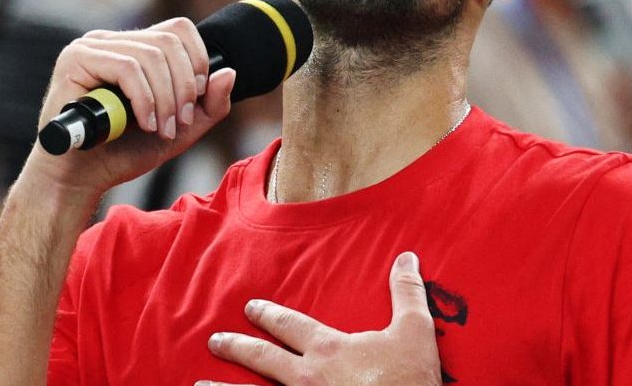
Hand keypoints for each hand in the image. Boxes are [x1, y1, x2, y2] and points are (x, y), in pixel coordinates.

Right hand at [24, 17, 234, 199]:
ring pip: (150, 55)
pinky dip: (144, 99)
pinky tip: (144, 124)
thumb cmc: (124, 152)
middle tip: (178, 123)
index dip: (198, 60)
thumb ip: (209, 105)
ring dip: (165, 99)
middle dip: (184, 86)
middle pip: (168, 41)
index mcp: (134, 48)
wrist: (80, 178)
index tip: (197, 99)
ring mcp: (91, 46)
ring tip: (161, 130)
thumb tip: (228, 72)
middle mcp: (112, 40)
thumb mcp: (180, 130)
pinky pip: (126, 68)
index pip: (178, 29)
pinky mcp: (76, 60)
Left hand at [198, 252, 442, 385]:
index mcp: (328, 350)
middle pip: (262, 359)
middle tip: (215, 341)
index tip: (250, 308)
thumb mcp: (416, 333)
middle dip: (237, 347)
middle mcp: (306, 379)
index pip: (290, 326)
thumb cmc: (409, 382)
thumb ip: (407, 294)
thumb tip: (407, 258)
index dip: (268, 315)